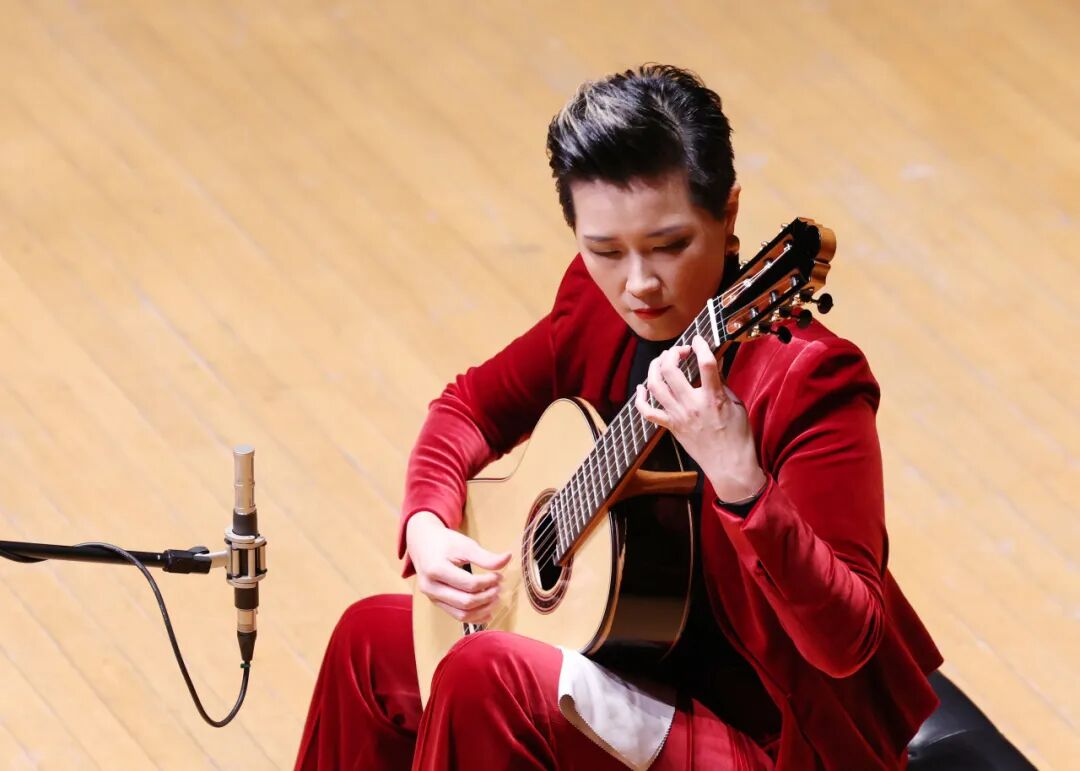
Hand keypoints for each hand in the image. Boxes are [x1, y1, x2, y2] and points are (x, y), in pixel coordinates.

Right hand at [406, 511, 511, 623]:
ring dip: (483, 610)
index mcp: (436, 569)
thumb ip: (485, 556)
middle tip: (499, 587)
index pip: (469, 584)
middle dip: (487, 597)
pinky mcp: (436, 603)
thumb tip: (508, 559)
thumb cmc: (444, 542)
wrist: (422, 543)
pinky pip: (457, 616)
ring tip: (495, 598)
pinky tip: (488, 611)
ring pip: (461, 614)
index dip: (488, 582)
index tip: (499, 576)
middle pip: (465, 602)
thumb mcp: (465, 545)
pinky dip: (474, 617)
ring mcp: (432, 597)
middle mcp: (431, 587)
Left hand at [635, 334, 766, 501]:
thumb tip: (713, 360)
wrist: (729, 465)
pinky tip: (642, 387)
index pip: (706, 364)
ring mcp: (678, 416)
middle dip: (672, 353)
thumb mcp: (737, 404)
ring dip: (655, 368)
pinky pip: (647, 411)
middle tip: (680, 350)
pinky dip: (640, 398)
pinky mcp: (670, 426)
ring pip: (655, 386)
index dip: (701, 345)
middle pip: (671, 370)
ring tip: (663, 361)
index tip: (698, 339)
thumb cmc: (737, 435)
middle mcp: (692, 405)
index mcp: (714, 398)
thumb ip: (722, 382)